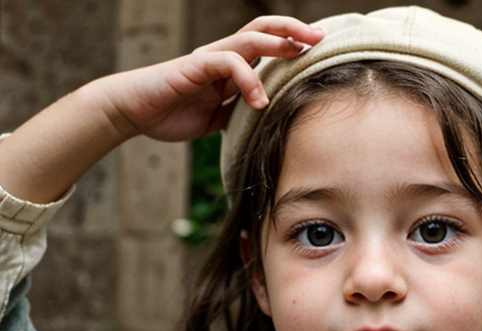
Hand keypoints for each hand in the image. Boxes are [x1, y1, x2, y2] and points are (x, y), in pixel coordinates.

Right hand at [93, 16, 323, 141]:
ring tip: (301, 53)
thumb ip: (240, 113)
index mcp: (230, 66)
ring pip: (250, 39)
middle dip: (294, 30)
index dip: (292, 42)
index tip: (319, 48)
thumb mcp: (217, 118)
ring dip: (279, 43)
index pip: (266, 44)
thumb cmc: (172, 113)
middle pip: (263, 29)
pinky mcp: (194, 67)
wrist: (132, 112)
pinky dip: (249, 81)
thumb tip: (266, 120)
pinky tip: (259, 101)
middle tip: (320, 38)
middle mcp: (222, 56)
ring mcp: (209, 59)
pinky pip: (228, 64)